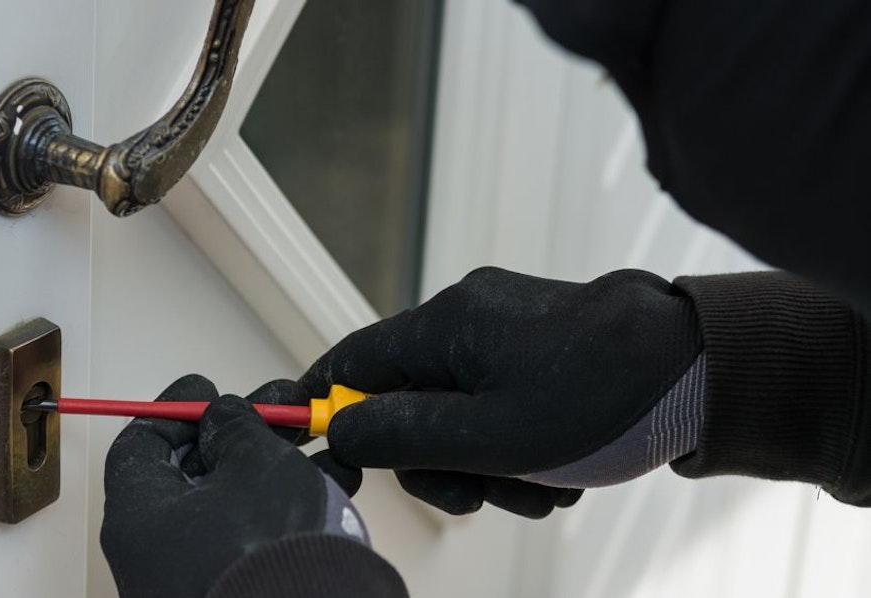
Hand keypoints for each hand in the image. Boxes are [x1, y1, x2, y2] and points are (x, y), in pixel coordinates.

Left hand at [101, 375, 369, 596]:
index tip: (210, 389)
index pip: (141, 446)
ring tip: (319, 434)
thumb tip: (225, 418)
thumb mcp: (254, 462)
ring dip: (278, 462)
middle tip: (281, 406)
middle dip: (242, 432)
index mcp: (142, 515)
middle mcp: (160, 550)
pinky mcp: (240, 585)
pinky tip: (334, 474)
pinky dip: (292, 502)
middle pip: (195, 470)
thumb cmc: (262, 546)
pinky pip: (259, 532)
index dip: (177, 409)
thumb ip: (237, 426)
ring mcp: (199, 571)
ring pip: (236, 500)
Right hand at [301, 267, 702, 516]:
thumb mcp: (492, 433)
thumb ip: (405, 432)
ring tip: (542, 485)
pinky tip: (560, 469)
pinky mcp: (537, 352)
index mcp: (446, 325)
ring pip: (459, 415)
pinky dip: (519, 448)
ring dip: (489, 465)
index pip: (352, 360)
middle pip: (409, 400)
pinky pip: (500, 407)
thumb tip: (344, 427)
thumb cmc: (604, 397)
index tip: (313, 441)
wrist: (698, 368)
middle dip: (438, 461)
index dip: (326, 403)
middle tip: (477, 495)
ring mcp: (504, 335)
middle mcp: (468, 320)